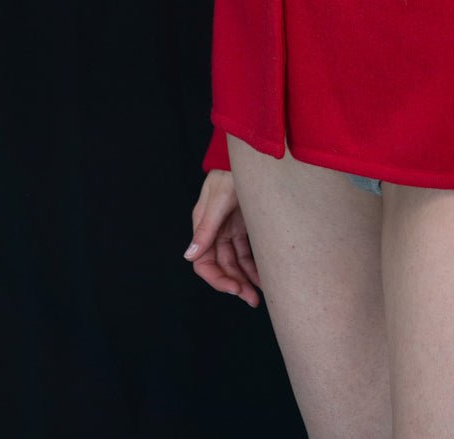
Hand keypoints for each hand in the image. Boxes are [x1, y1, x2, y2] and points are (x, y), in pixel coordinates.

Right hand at [184, 169, 261, 306]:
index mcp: (203, 226)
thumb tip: (189, 256)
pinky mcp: (245, 225)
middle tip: (252, 300)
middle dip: (235, 284)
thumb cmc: (231, 173)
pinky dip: (254, 266)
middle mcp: (215, 231)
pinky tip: (264, 278)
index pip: (204, 262)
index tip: (234, 289)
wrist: (252, 153)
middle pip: (222, 266)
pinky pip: (247, 252)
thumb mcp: (219, 200)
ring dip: (245, 279)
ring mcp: (230, 229)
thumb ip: (206, 228)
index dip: (217, 279)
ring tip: (259, 296)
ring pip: (236, 262)